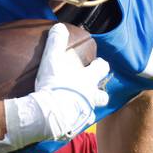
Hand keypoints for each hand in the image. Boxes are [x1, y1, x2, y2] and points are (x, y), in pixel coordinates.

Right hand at [10, 23, 109, 144]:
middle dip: (99, 91)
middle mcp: (91, 96)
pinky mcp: (76, 125)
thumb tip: (59, 27)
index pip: (102, 68)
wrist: (49, 114)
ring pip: (93, 110)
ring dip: (87, 107)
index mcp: (88, 79)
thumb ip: (56, 43)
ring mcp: (85, 112)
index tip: (95, 62)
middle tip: (88, 88)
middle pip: (104, 95)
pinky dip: (75, 120)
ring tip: (77, 105)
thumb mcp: (52, 60)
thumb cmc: (54, 85)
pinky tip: (66, 119)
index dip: (100, 64)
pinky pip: (79, 123)